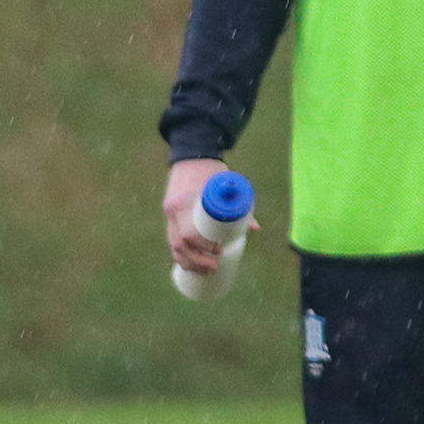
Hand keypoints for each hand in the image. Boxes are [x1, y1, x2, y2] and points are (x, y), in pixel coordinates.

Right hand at [164, 159, 253, 276]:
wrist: (191, 153)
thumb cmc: (209, 168)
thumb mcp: (223, 182)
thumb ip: (238, 203)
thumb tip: (254, 228)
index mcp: (183, 203)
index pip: (188, 234)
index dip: (202, 247)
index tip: (218, 252)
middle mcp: (172, 210)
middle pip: (179, 244)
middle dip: (196, 261)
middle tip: (214, 267)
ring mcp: (169, 213)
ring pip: (173, 245)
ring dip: (188, 262)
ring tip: (204, 271)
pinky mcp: (170, 214)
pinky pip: (171, 239)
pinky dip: (180, 254)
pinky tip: (189, 264)